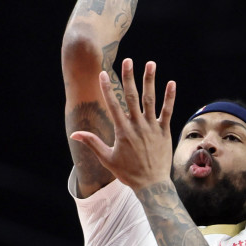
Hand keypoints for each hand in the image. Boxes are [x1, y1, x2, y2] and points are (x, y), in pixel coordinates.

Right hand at [70, 58, 175, 190]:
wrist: (152, 185)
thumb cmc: (128, 172)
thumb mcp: (107, 158)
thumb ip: (92, 143)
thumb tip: (75, 135)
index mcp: (122, 131)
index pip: (113, 105)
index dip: (107, 88)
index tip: (103, 74)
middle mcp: (137, 126)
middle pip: (132, 97)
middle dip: (129, 77)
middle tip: (128, 60)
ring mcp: (152, 128)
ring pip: (151, 100)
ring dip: (150, 81)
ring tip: (150, 63)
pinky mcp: (164, 131)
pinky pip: (167, 112)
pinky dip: (169, 97)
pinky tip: (171, 83)